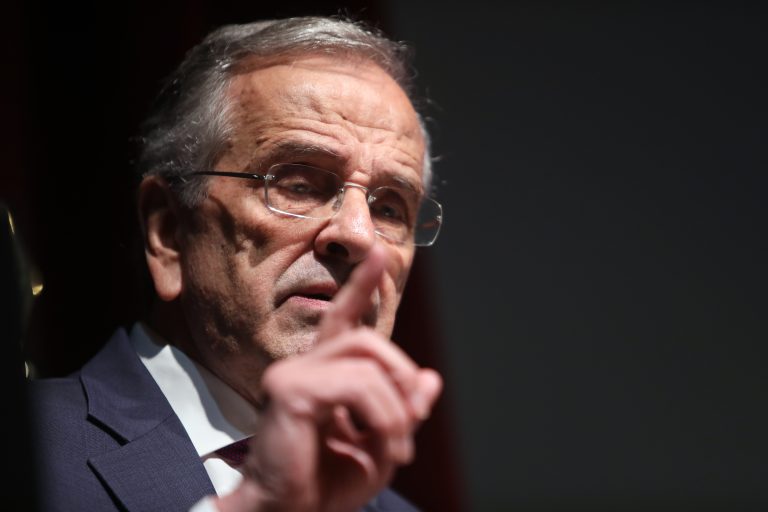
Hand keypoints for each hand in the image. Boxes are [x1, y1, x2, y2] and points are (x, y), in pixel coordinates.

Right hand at [215, 245, 441, 511]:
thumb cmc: (326, 485)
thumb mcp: (381, 445)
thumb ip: (404, 410)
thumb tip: (431, 379)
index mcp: (321, 374)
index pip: (342, 319)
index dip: (361, 286)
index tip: (380, 253)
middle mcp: (302, 366)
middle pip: (368, 339)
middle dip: (402, 375)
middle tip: (410, 425)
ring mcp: (292, 374)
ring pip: (368, 362)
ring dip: (396, 409)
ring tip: (399, 448)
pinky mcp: (291, 391)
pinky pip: (358, 386)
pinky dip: (384, 417)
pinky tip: (383, 445)